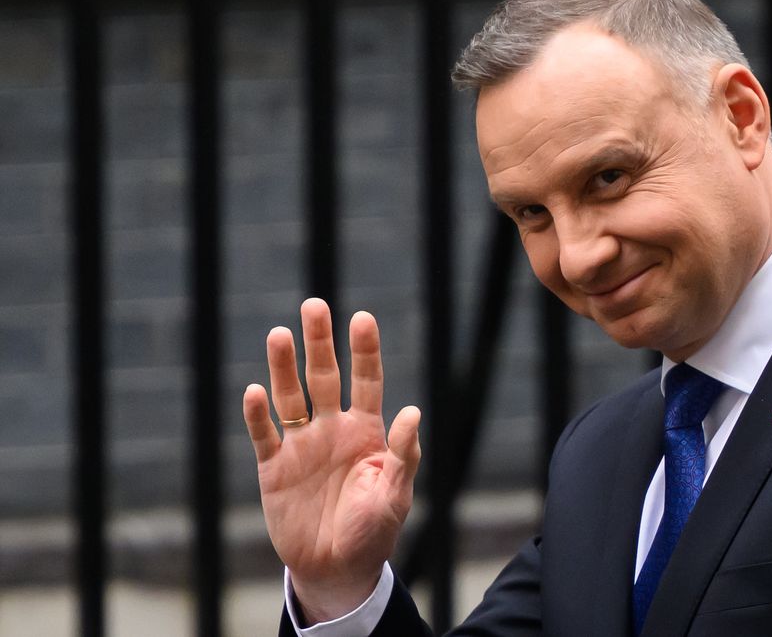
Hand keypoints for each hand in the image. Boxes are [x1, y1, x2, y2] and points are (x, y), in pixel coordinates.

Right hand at [242, 298, 421, 622]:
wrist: (336, 568)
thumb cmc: (373, 531)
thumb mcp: (395, 495)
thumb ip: (403, 456)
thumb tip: (412, 413)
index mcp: (366, 431)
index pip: (367, 381)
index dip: (364, 351)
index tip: (363, 318)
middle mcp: (332, 429)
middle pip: (323, 377)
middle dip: (319, 342)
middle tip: (314, 305)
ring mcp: (301, 446)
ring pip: (290, 397)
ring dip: (283, 367)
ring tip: (280, 334)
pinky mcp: (273, 468)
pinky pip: (264, 435)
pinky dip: (259, 415)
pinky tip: (256, 391)